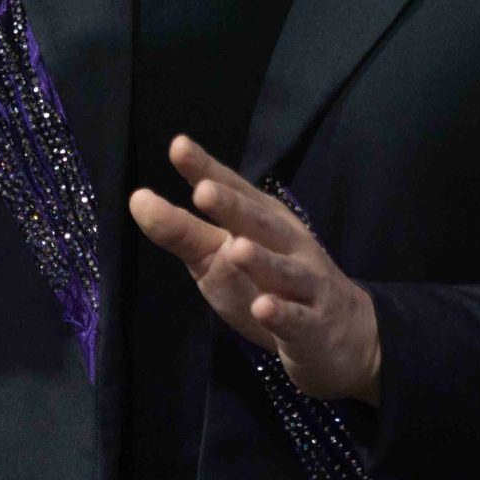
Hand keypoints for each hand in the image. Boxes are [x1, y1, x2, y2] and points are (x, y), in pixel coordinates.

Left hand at [128, 135, 381, 404]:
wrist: (342, 333)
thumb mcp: (219, 256)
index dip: (207, 169)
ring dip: (262, 260)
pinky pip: (296, 319)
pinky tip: (263, 308)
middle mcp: (287, 244)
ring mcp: (304, 284)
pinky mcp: (312, 326)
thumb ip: (182, 230)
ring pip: (283, 270)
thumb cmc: (268, 284)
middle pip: (260, 222)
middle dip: (234, 207)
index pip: (234, 190)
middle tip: (204, 190)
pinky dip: (281, 314)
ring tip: (236, 248)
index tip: (178, 146)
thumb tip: (137, 198)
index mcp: (263, 220)